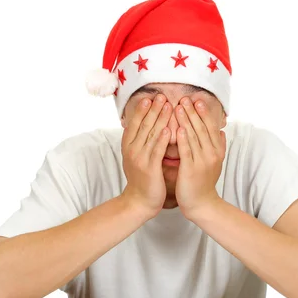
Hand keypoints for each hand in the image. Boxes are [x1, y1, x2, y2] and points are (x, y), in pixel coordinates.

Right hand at [121, 94, 171, 218]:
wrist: (139, 201)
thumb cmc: (142, 178)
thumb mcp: (136, 157)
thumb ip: (140, 142)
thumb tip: (145, 126)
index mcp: (128, 146)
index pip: (135, 123)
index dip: (142, 110)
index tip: (151, 97)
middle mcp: (132, 150)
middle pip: (143, 125)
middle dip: (153, 109)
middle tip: (162, 96)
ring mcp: (139, 159)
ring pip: (150, 135)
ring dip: (160, 119)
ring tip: (168, 106)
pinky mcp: (149, 168)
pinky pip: (156, 150)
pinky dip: (162, 139)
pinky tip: (169, 128)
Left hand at [175, 98, 225, 218]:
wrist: (202, 204)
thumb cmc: (204, 182)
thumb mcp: (215, 162)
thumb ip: (219, 146)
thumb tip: (222, 131)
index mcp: (217, 150)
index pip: (211, 127)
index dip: (204, 113)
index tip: (197, 100)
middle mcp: (212, 153)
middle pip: (202, 128)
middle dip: (194, 112)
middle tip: (185, 98)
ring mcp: (202, 161)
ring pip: (194, 137)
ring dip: (186, 120)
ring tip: (179, 107)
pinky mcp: (191, 169)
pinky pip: (187, 151)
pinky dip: (183, 139)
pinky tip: (178, 128)